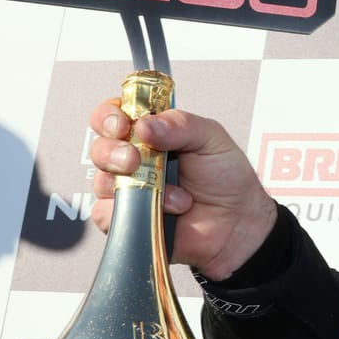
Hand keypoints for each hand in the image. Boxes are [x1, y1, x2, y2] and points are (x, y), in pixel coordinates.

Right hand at [87, 99, 277, 279]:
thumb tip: (144, 125)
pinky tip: (165, 212)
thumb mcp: (211, 138)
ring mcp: (128, 190)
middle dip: (112, 152)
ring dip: (135, 185)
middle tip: (134, 160)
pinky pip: (106, 214)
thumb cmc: (226, 177)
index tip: (122, 125)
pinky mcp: (127, 219)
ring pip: (101, 182)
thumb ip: (180, 125)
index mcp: (150, 133)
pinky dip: (133, 212)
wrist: (238, 222)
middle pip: (100, 148)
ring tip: (172, 193)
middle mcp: (133, 159)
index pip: (113, 116)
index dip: (109, 117)